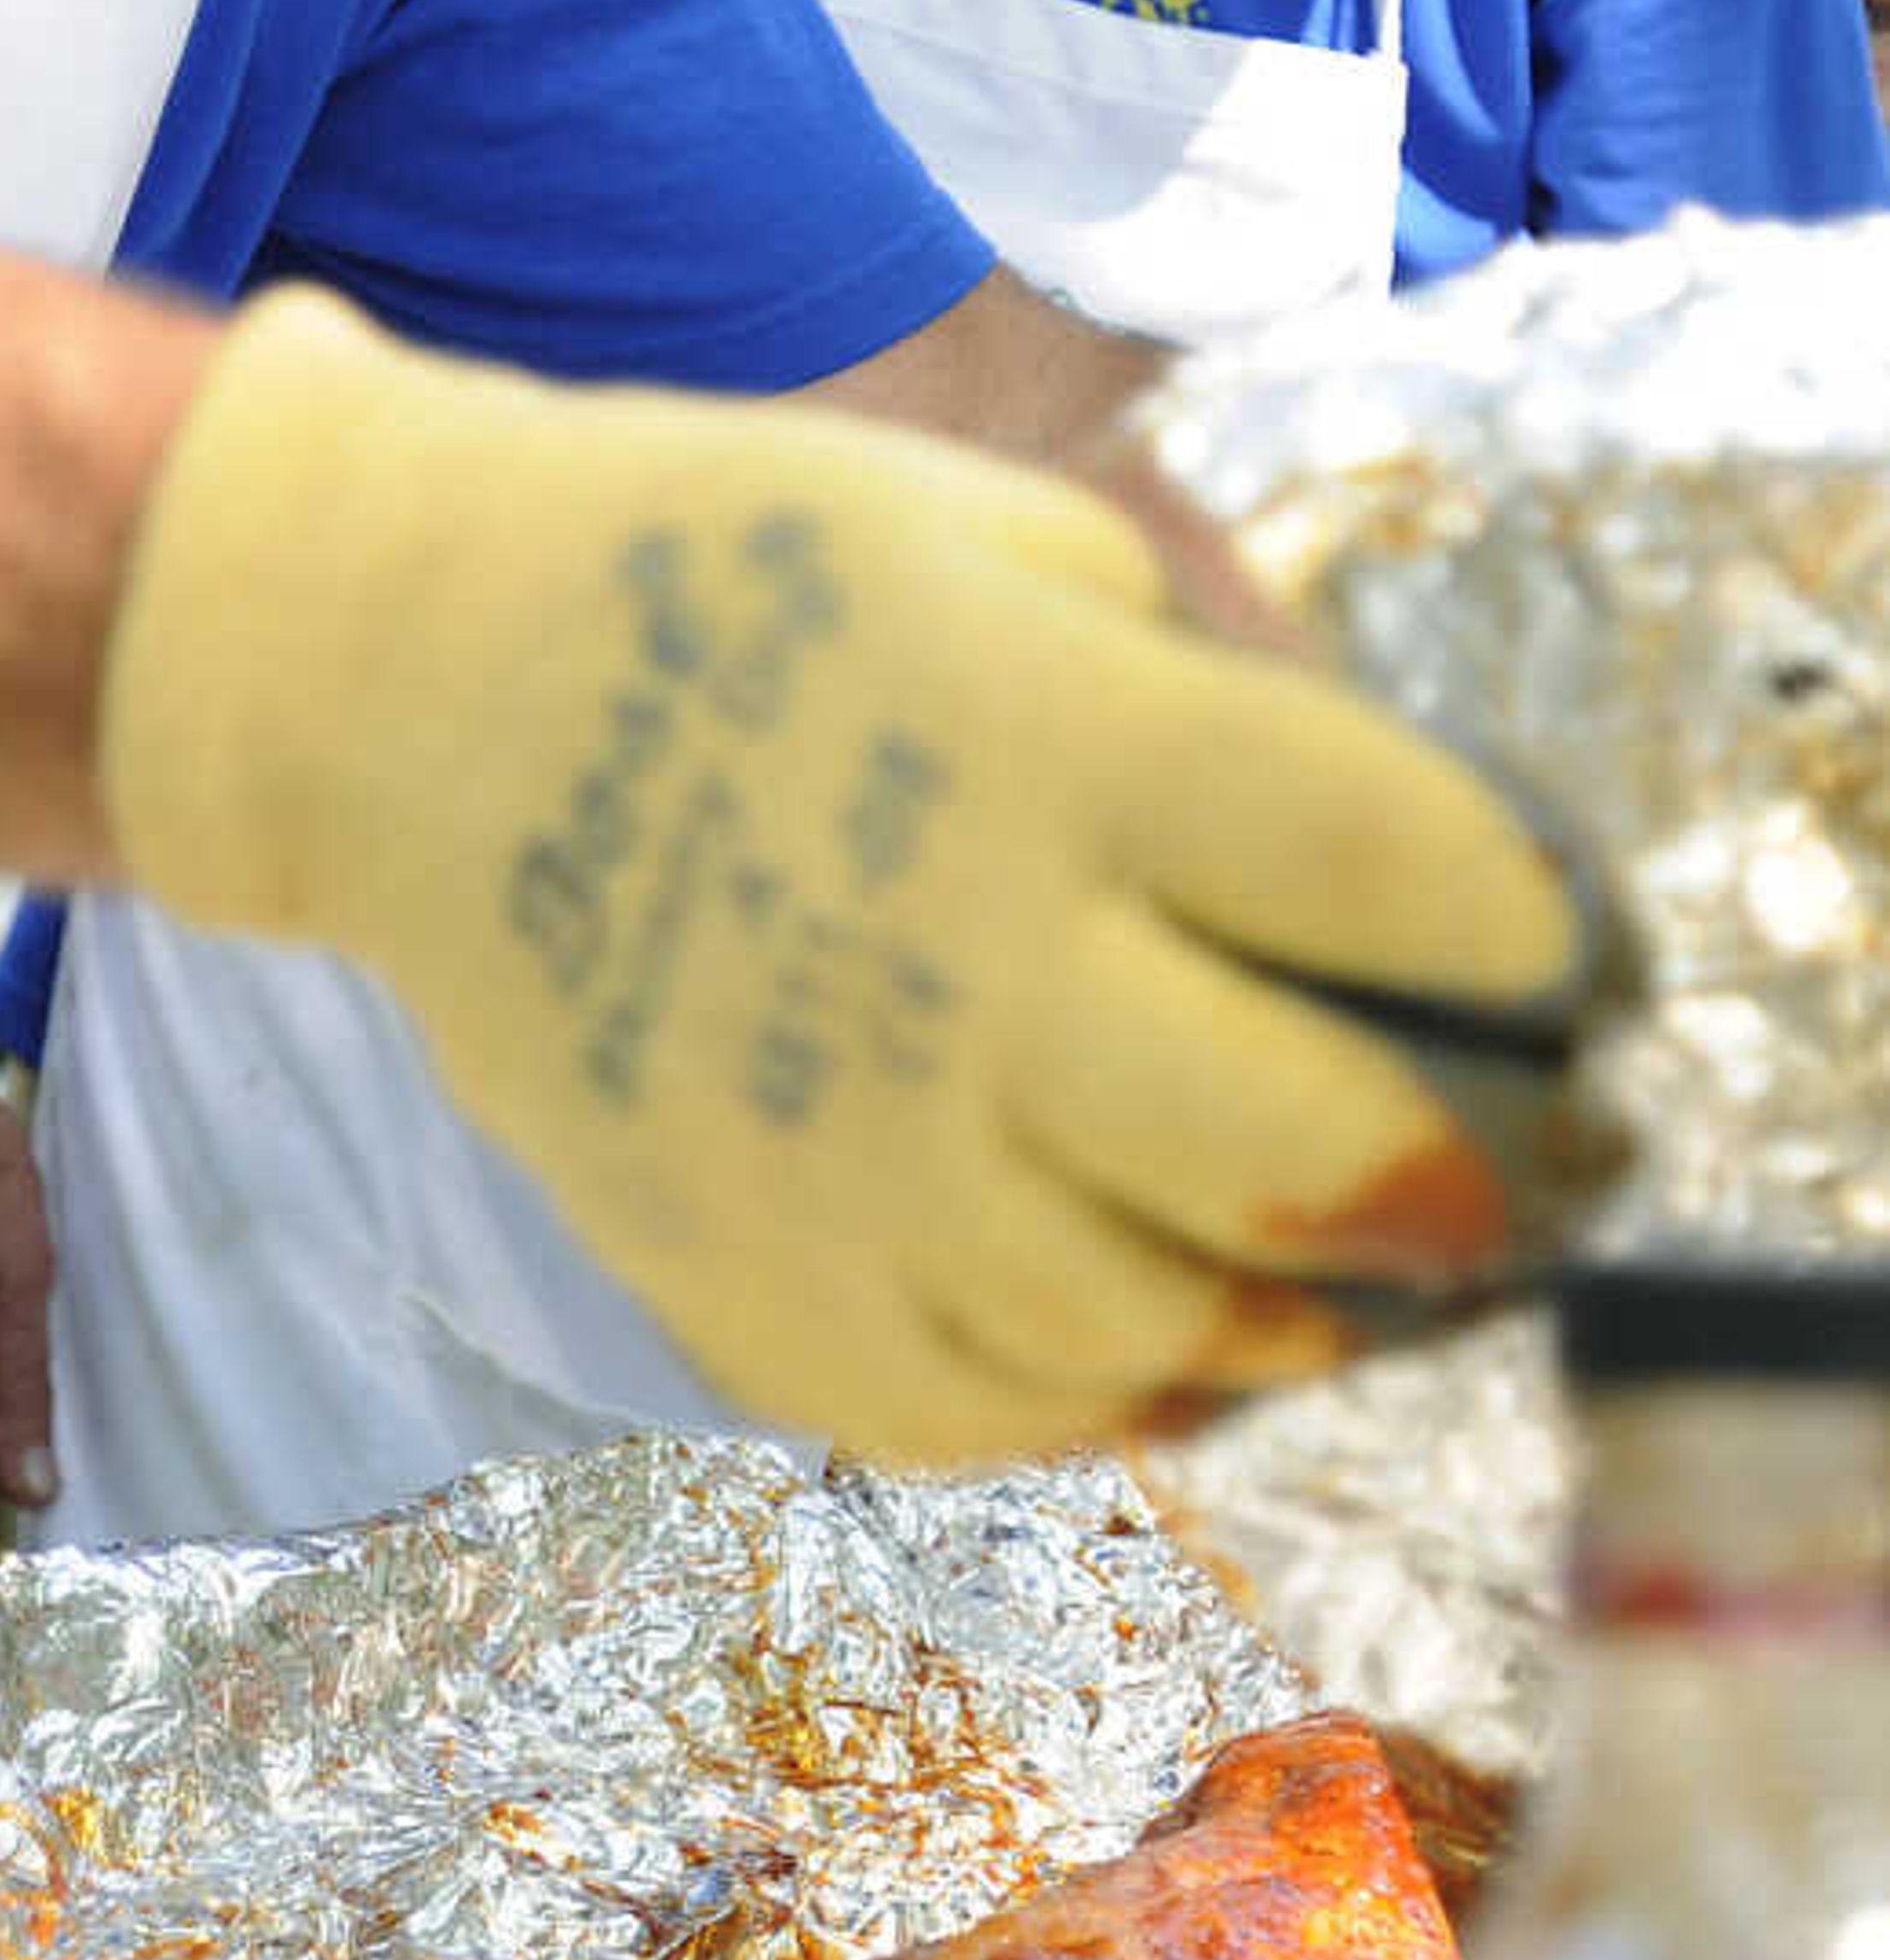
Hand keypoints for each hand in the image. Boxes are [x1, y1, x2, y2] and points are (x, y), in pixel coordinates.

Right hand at [98, 291, 1586, 1468]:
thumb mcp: (1012, 546)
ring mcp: (834, 1148)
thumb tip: (1410, 900)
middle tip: (1488, 1177)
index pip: (1401, 871)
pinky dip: (1099, 1390)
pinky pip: (979, 1412)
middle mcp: (955, 964)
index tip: (1551, 952)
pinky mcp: (732, 1272)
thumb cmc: (735, 579)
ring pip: (1160, 1323)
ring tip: (1317, 1266)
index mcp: (1044, 736)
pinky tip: (1139, 1320)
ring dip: (1286, 1310)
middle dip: (1460, 1183)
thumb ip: (1222, 708)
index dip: (1527, 928)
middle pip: (1315, 1152)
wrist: (408, 689)